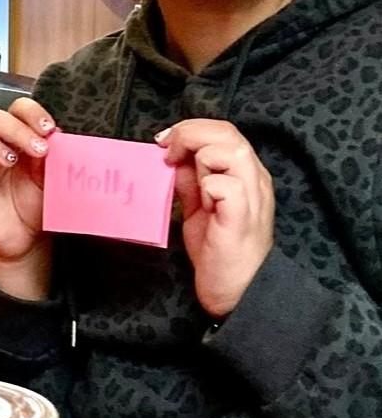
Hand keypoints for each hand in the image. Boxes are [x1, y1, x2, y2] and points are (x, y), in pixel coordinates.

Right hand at [0, 97, 55, 298]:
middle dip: (15, 129)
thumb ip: (53, 157)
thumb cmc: (35, 207)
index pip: (17, 109)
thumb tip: (57, 137)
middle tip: (36, 149)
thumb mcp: (51, 180)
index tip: (47, 129)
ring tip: (9, 161)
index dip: (30, 113)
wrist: (24, 240)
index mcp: (16, 138)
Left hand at [157, 119, 273, 318]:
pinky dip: (208, 186)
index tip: (163, 142)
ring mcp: (252, 197)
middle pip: (227, 132)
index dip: (190, 128)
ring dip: (201, 158)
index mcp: (244, 173)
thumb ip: (189, 180)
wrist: (235, 289)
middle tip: (166, 153)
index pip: (223, 130)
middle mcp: (254, 179)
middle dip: (189, 135)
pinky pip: (226, 184)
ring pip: (231, 151)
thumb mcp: (199, 205)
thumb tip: (172, 157)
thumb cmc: (218, 247)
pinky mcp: (242, 216)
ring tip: (191, 182)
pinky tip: (203, 204)